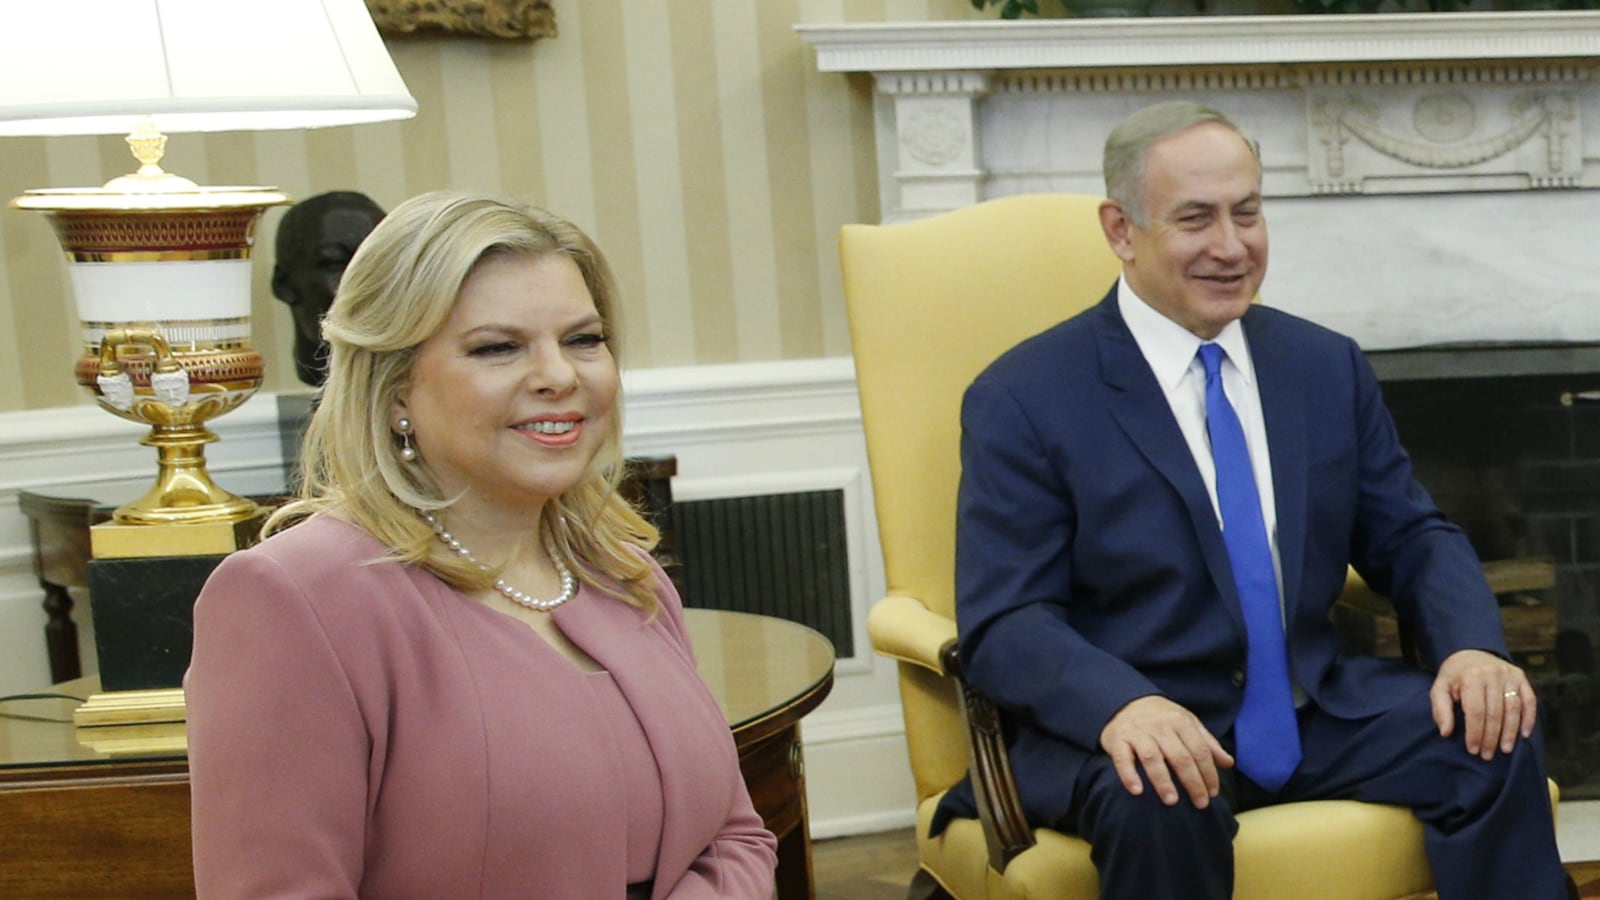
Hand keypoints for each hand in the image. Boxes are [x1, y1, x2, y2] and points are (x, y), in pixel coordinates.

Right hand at [1099, 695, 1233, 807]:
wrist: (1124, 701)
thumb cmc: (1161, 718)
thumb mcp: (1187, 724)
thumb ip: (1207, 743)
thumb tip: (1228, 763)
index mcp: (1180, 722)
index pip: (1199, 750)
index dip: (1209, 773)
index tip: (1213, 793)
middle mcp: (1159, 726)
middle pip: (1180, 757)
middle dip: (1192, 782)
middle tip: (1200, 803)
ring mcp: (1137, 732)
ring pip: (1153, 758)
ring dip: (1163, 781)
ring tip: (1172, 801)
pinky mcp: (1117, 740)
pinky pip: (1123, 758)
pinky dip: (1129, 775)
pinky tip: (1137, 791)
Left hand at [1430, 649, 1536, 760]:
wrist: (1472, 652)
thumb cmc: (1455, 675)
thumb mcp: (1440, 687)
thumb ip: (1441, 709)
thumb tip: (1445, 732)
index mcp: (1471, 677)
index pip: (1475, 711)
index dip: (1475, 733)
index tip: (1473, 750)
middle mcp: (1493, 674)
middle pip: (1495, 713)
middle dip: (1491, 737)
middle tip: (1488, 755)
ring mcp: (1510, 676)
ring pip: (1513, 709)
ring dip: (1511, 732)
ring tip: (1506, 750)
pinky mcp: (1521, 678)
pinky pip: (1529, 701)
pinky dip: (1529, 719)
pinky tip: (1525, 735)